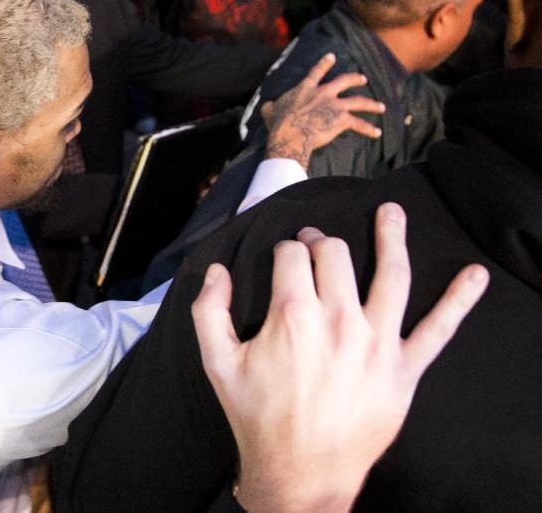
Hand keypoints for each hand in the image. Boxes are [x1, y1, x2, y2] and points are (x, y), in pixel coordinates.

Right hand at [191, 203, 488, 511]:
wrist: (300, 472)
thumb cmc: (257, 417)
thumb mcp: (217, 363)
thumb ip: (209, 310)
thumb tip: (216, 271)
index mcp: (293, 314)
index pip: (292, 255)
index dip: (284, 251)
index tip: (282, 260)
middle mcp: (339, 320)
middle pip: (335, 255)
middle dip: (320, 242)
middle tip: (314, 246)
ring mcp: (377, 342)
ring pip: (391, 274)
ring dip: (392, 237)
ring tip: (392, 213)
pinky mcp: (403, 368)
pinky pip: (438, 330)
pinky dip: (459, 300)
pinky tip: (475, 277)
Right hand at [264, 52, 383, 170]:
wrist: (290, 134)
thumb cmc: (278, 124)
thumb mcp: (269, 110)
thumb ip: (271, 106)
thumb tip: (266, 106)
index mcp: (306, 88)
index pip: (316, 71)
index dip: (325, 63)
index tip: (332, 56)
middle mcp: (323, 93)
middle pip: (344, 81)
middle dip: (355, 79)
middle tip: (363, 79)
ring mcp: (334, 106)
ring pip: (358, 102)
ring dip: (371, 105)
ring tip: (380, 107)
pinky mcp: (341, 120)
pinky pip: (359, 124)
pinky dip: (369, 129)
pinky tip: (377, 133)